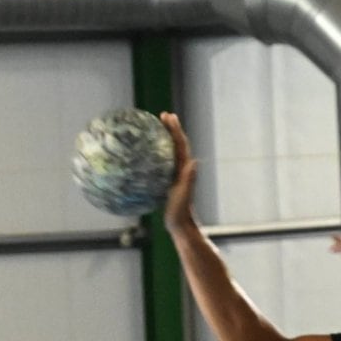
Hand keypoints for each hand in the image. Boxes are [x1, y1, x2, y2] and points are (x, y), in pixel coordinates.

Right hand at [159, 112, 199, 232]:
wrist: (180, 224)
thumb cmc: (181, 211)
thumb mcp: (183, 194)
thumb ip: (189, 179)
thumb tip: (194, 162)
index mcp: (185, 169)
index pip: (180, 144)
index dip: (175, 129)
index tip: (167, 116)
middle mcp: (182, 169)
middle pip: (176, 143)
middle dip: (170, 128)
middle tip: (162, 115)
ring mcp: (175, 175)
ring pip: (170, 151)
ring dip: (165, 138)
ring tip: (155, 128)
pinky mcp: (169, 181)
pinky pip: (163, 162)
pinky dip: (157, 153)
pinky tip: (146, 154)